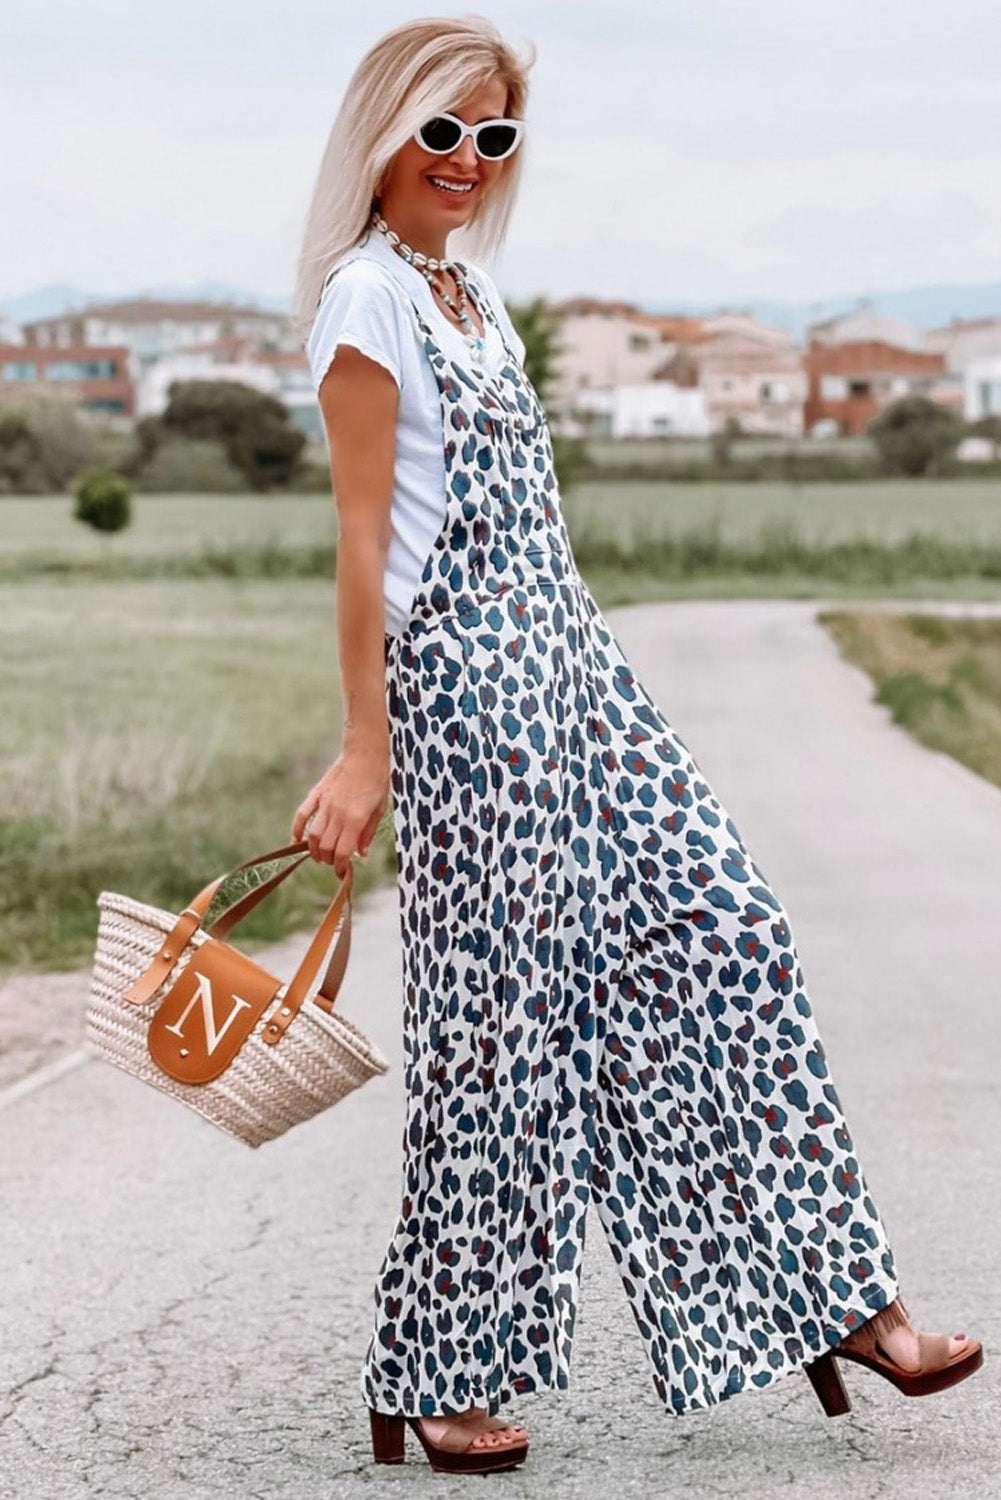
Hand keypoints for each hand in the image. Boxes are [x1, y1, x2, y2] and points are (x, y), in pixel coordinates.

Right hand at [291, 743, 388, 877]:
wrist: (366, 753)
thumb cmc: (377, 781)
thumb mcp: (379, 809)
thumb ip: (368, 833)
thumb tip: (361, 854)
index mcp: (355, 819)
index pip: (342, 852)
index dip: (341, 866)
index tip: (343, 871)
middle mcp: (338, 813)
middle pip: (326, 847)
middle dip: (329, 860)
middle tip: (334, 862)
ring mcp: (325, 803)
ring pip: (313, 835)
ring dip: (314, 850)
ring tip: (320, 855)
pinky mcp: (317, 794)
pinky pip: (302, 815)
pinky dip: (297, 830)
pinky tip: (296, 841)